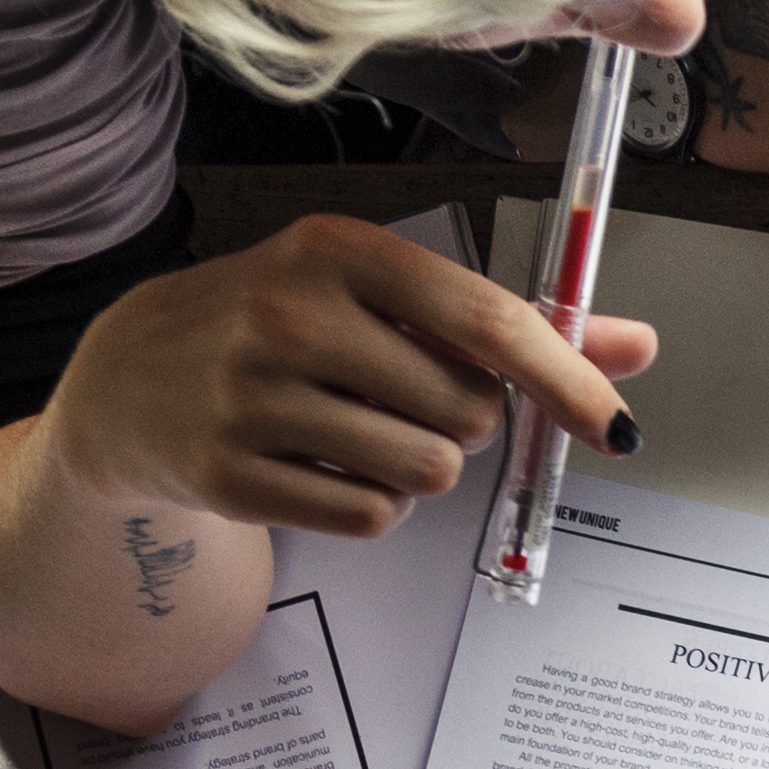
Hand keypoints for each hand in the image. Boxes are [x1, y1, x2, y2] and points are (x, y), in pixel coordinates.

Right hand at [36, 210, 654, 540]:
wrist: (130, 377)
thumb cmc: (280, 327)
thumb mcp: (382, 296)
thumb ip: (511, 325)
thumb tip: (637, 349)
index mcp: (340, 250)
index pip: (487, 322)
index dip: (568, 381)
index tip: (618, 429)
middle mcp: (292, 313)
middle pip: (469, 412)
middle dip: (465, 422)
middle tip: (404, 400)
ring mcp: (255, 396)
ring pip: (427, 472)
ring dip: (420, 469)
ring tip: (360, 432)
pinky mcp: (233, 474)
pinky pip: (371, 518)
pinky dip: (372, 505)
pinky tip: (322, 466)